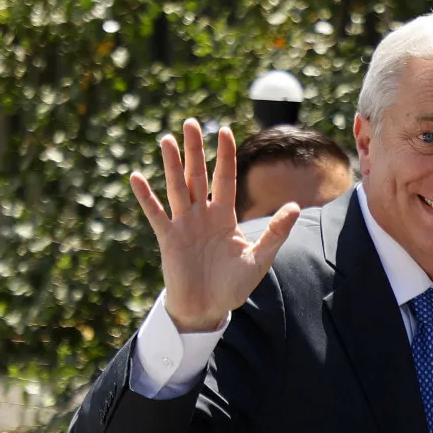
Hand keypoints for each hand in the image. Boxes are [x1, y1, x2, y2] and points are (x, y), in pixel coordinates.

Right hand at [129, 119, 299, 331]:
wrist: (208, 309)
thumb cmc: (234, 286)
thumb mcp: (259, 259)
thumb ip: (275, 233)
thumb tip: (295, 207)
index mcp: (225, 216)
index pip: (225, 178)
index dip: (225, 155)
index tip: (224, 131)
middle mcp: (203, 215)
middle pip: (197, 175)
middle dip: (195, 150)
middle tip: (191, 122)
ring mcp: (184, 225)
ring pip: (177, 188)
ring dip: (172, 164)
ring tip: (168, 139)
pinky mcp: (168, 239)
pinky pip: (156, 214)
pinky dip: (146, 197)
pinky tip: (137, 177)